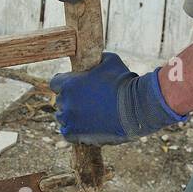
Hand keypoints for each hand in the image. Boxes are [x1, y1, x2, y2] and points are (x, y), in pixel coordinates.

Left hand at [49, 53, 188, 145]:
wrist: (136, 108)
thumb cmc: (125, 83)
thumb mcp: (110, 61)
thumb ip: (96, 59)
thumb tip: (95, 58)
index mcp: (69, 83)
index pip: (56, 83)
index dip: (66, 84)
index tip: (76, 87)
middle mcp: (66, 101)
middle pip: (61, 100)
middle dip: (72, 100)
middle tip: (87, 102)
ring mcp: (69, 119)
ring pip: (63, 117)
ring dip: (72, 116)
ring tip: (88, 115)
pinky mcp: (75, 134)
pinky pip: (67, 132)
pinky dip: (75, 131)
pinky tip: (86, 127)